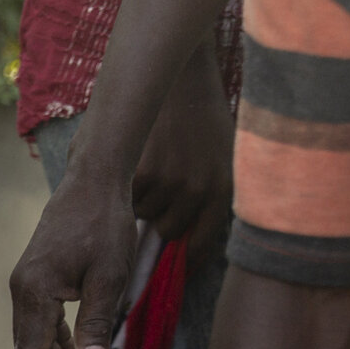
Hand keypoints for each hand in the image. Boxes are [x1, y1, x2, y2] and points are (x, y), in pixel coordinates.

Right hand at [9, 164, 139, 348]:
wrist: (92, 181)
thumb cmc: (104, 225)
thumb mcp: (108, 278)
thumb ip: (95, 324)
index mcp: (34, 291)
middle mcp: (22, 288)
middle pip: (29, 346)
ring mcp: (27, 282)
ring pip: (34, 334)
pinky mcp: (37, 275)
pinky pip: (41, 317)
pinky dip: (54, 339)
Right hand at [131, 69, 233, 242]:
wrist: (184, 81)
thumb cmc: (203, 119)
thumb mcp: (221, 159)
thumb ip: (209, 198)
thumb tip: (186, 241)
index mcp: (221, 190)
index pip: (202, 244)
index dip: (187, 259)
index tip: (176, 267)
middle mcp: (196, 191)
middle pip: (169, 230)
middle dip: (164, 217)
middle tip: (164, 192)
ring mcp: (167, 183)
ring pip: (144, 214)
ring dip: (144, 200)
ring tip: (153, 169)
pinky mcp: (140, 174)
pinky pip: (128, 198)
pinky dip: (129, 187)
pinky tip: (139, 163)